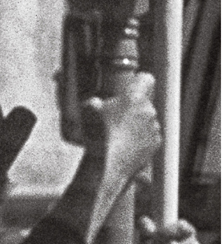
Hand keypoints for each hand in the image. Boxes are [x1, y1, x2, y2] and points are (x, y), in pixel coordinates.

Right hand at [78, 71, 160, 187]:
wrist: (108, 164)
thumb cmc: (97, 136)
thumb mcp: (88, 112)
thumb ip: (94, 102)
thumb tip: (96, 101)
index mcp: (134, 98)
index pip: (146, 79)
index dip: (138, 81)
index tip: (130, 86)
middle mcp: (148, 110)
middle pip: (144, 101)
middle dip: (133, 107)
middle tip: (116, 116)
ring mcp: (154, 127)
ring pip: (147, 119)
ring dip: (137, 123)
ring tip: (119, 134)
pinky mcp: (156, 142)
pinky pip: (149, 135)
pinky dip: (140, 138)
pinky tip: (126, 144)